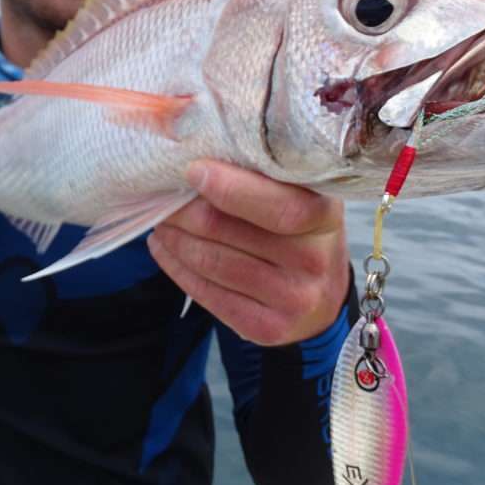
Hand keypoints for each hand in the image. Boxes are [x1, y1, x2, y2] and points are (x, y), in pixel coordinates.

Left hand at [147, 160, 350, 345]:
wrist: (322, 294)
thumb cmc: (300, 230)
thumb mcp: (299, 194)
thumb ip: (262, 176)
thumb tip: (196, 155)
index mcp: (325, 217)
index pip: (278, 206)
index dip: (230, 188)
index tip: (192, 170)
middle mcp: (314, 262)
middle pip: (227, 231)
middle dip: (183, 211)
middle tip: (160, 195)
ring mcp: (293, 300)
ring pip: (211, 263)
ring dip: (175, 238)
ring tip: (161, 221)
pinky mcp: (267, 328)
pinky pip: (207, 295)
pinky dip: (176, 268)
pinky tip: (164, 249)